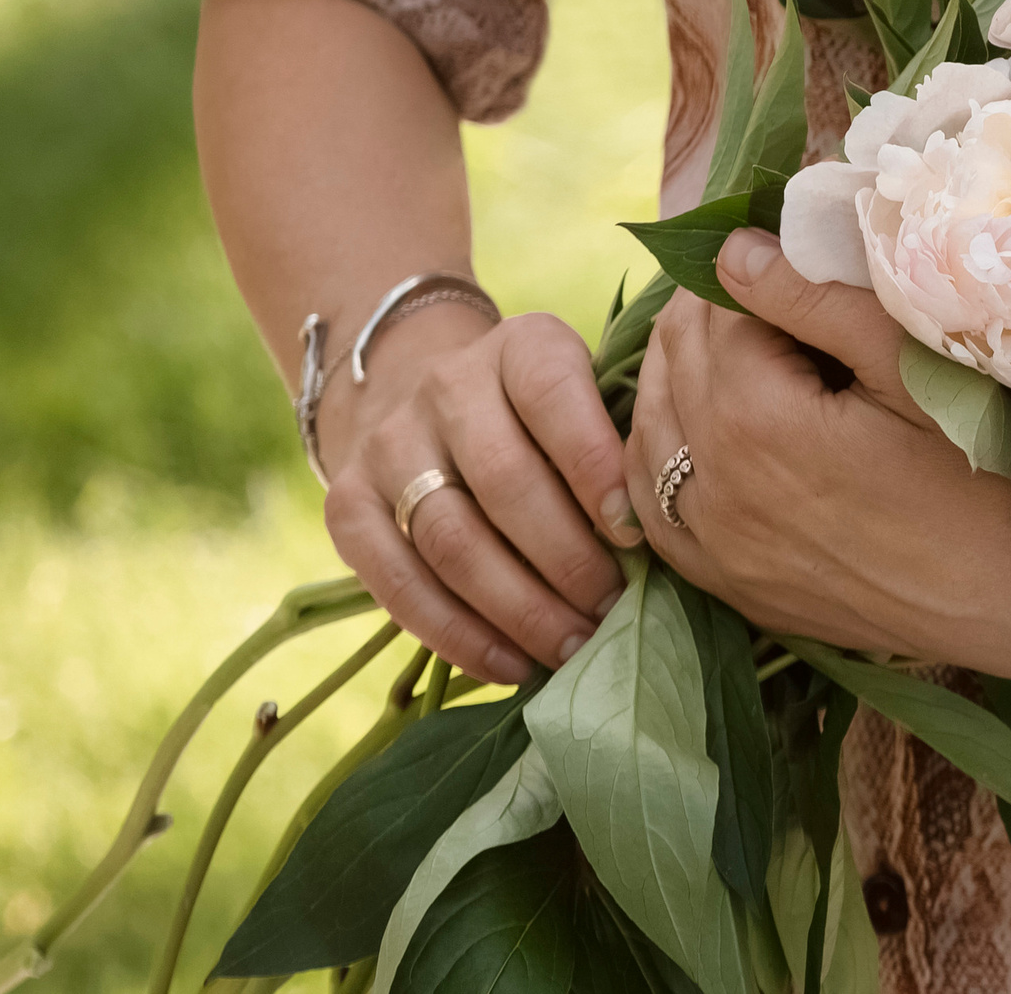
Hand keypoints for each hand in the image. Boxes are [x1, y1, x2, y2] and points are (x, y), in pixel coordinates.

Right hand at [323, 302, 640, 685]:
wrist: (413, 393)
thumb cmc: (537, 417)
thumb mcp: (581, 394)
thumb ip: (615, 443)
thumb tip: (664, 530)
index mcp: (519, 345)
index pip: (554, 395)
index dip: (595, 466)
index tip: (633, 534)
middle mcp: (446, 384)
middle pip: (504, 481)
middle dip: (564, 558)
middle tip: (611, 613)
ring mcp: (388, 445)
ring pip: (451, 539)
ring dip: (518, 607)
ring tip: (571, 650)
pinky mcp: (347, 506)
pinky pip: (399, 584)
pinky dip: (458, 635)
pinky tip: (510, 664)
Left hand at [627, 229, 1010, 680]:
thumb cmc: (978, 466)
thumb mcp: (906, 364)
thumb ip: (812, 298)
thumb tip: (734, 248)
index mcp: (755, 420)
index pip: (717, 309)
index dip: (748, 267)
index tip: (787, 252)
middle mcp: (713, 485)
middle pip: (674, 360)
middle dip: (707, 309)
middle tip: (765, 285)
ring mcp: (713, 546)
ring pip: (646, 430)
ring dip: (674, 373)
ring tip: (733, 342)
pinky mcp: (728, 586)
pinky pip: (650, 511)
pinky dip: (657, 454)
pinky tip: (691, 427)